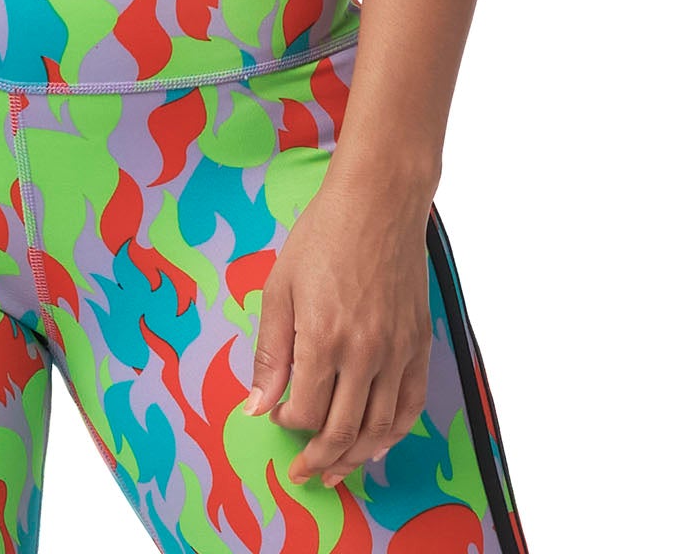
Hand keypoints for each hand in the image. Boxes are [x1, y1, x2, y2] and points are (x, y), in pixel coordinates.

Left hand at [246, 163, 433, 486]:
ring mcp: (397, 351)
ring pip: (380, 429)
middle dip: (318, 460)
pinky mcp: (419, 344)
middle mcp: (365, 353)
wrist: (378, 203)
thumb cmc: (323, 236)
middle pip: (343, 431)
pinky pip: (411, 405)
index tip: (279, 417)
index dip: (288, 424)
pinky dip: (394, 433)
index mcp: (323, 338)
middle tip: (303, 473)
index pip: (306, 411)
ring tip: (336, 471)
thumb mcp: (280, 287)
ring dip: (356, 458)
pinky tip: (377, 443)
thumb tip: (257, 406)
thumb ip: (270, 352)